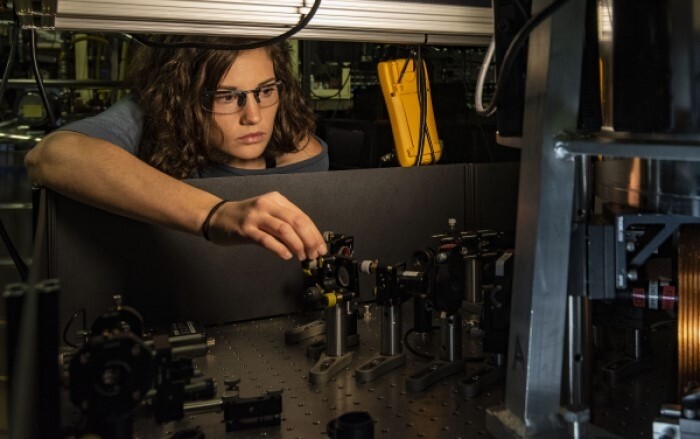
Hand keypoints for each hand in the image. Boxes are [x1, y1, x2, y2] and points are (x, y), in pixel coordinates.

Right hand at [206, 191, 326, 259]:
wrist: (216, 216)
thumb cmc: (245, 218)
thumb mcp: (268, 214)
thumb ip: (286, 224)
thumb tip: (308, 242)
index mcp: (277, 199)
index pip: (302, 216)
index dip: (314, 233)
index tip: (321, 248)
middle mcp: (267, 204)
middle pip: (296, 222)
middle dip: (309, 240)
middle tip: (314, 254)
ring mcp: (256, 216)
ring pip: (284, 229)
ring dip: (297, 245)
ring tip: (302, 256)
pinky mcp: (245, 229)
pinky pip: (266, 239)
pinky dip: (279, 248)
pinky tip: (286, 256)